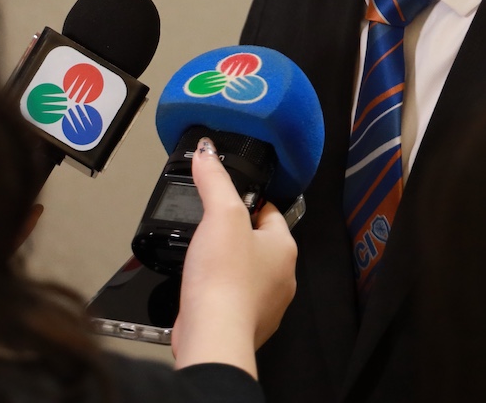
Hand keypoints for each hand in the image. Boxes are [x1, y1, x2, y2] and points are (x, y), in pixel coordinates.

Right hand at [170, 138, 297, 376]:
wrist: (213, 333)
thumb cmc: (224, 279)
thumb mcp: (220, 214)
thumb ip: (214, 180)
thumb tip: (207, 152)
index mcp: (284, 248)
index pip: (271, 212)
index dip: (248, 202)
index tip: (229, 199)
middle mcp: (282, 277)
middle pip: (258, 242)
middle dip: (235, 235)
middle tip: (211, 227)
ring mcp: (266, 303)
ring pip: (246, 272)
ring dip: (227, 264)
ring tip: (204, 256)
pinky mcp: (244, 322)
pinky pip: (233, 297)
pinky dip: (218, 290)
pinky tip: (201, 285)